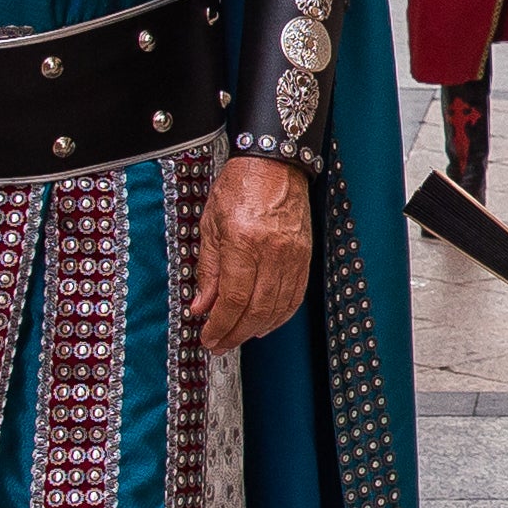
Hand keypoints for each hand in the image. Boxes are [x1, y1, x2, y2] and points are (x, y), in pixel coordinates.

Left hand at [191, 155, 313, 350]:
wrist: (274, 162)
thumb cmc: (241, 184)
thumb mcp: (211, 225)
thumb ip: (207, 269)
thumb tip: (202, 305)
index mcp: (243, 242)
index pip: (233, 299)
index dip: (220, 325)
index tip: (209, 337)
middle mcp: (272, 252)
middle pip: (256, 310)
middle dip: (235, 333)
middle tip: (220, 344)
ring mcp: (293, 255)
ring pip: (278, 307)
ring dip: (257, 328)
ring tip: (238, 335)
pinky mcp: (304, 256)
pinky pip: (296, 295)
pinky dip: (280, 315)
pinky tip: (265, 321)